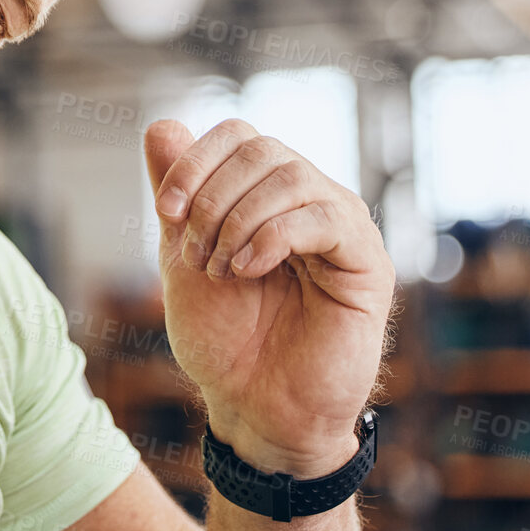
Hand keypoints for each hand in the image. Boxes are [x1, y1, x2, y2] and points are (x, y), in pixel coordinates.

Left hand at [143, 119, 395, 478]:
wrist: (255, 406)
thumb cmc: (224, 338)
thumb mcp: (182, 256)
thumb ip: (175, 194)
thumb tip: (161, 123)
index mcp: (267, 194)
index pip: (238, 134)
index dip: (196, 160)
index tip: (166, 210)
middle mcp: (310, 201)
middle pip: (261, 148)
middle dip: (212, 196)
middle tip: (194, 254)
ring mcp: (343, 228)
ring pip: (292, 176)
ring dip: (238, 220)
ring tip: (221, 270)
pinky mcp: (368, 263)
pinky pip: (325, 217)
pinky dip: (273, 236)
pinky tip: (248, 271)